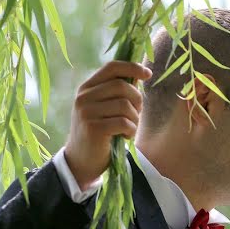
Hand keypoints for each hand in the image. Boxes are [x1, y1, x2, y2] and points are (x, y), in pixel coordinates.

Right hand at [64, 61, 151, 189]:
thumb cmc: (100, 133)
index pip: (112, 67)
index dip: (132, 67)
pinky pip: (124, 122)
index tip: (148, 73)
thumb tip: (140, 75)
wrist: (81, 161)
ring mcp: (86, 112)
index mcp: (87, 88)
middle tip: (136, 115)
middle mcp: (84, 97)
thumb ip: (117, 93)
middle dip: (137, 100)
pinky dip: (131, 130)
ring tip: (129, 128)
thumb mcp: (105, 109)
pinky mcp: (93, 128)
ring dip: (135, 119)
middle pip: (122, 86)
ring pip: (125, 105)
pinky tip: (125, 137)